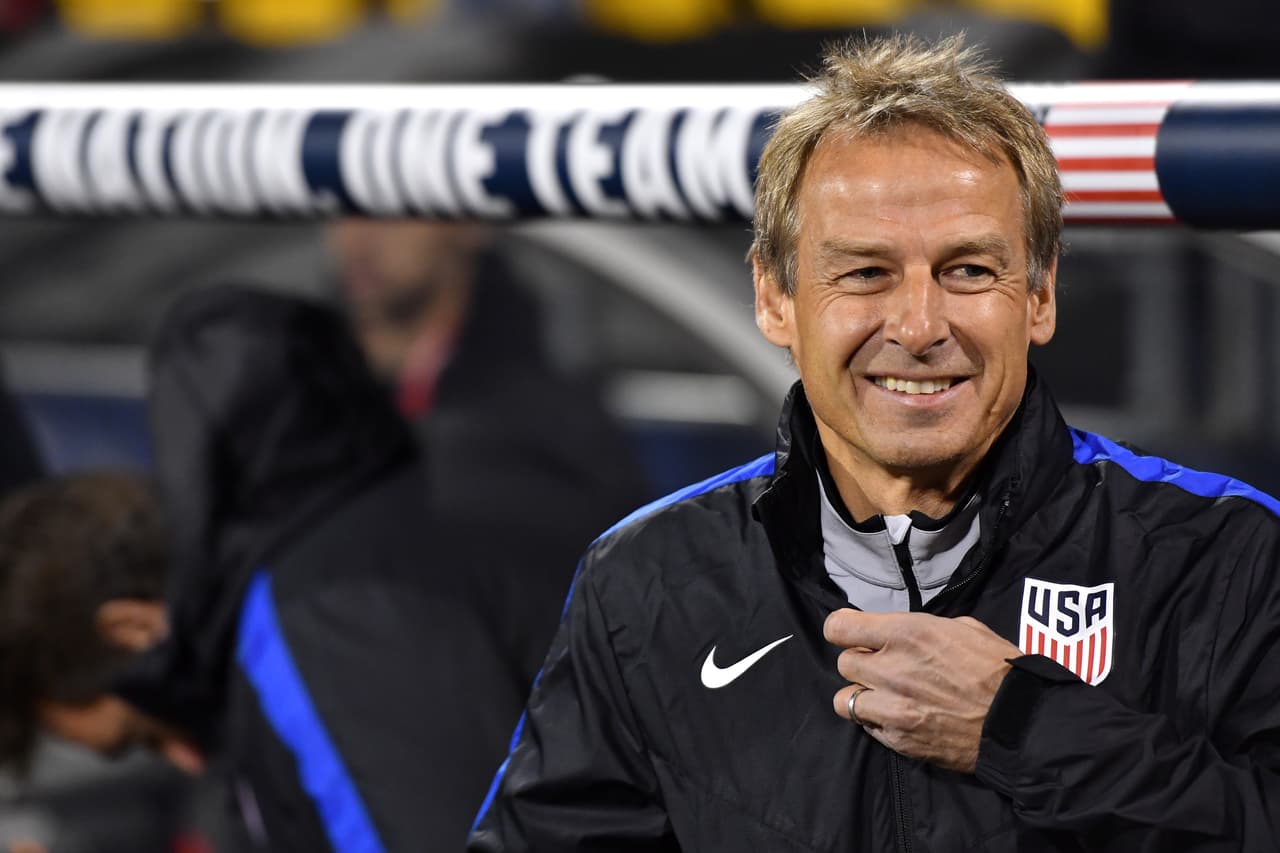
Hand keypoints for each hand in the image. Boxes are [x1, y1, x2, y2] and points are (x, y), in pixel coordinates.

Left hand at [824, 609, 1019, 772]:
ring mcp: (892, 708)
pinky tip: (899, 716)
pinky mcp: (898, 739)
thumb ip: (919, 628)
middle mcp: (891, 669)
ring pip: (845, 699)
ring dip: (862, 695)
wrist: (1020, 722)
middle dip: (860, 662)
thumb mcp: (962, 627)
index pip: (838, 627)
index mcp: (907, 633)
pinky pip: (867, 726)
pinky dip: (877, 721)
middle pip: (843, 663)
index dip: (843, 630)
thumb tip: (896, 632)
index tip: (852, 634)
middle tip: (882, 667)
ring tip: (884, 695)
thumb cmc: (998, 668)